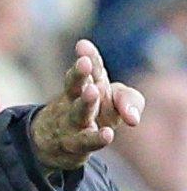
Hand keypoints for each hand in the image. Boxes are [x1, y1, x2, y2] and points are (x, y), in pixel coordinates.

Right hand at [30, 40, 144, 171]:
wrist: (57, 142)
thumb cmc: (95, 113)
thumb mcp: (116, 101)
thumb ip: (129, 100)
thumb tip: (133, 117)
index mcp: (87, 84)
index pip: (89, 68)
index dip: (88, 56)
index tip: (83, 46)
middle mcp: (76, 100)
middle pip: (75, 85)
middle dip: (80, 74)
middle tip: (84, 62)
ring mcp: (72, 122)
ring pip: (77, 112)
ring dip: (84, 102)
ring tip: (92, 92)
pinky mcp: (74, 144)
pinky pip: (85, 141)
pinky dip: (96, 138)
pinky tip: (107, 135)